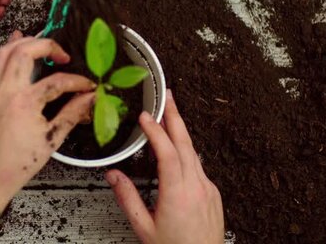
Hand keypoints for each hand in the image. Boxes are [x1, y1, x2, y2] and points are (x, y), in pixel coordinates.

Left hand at [0, 32, 94, 241]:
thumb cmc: (20, 162)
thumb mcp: (52, 139)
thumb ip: (73, 113)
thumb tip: (90, 98)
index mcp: (24, 103)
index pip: (57, 81)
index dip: (77, 82)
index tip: (88, 86)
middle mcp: (7, 91)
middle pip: (25, 51)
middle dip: (48, 45)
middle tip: (64, 55)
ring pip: (6, 52)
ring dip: (26, 42)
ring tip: (44, 44)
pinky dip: (10, 50)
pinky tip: (19, 42)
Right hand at [105, 90, 223, 243]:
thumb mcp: (144, 228)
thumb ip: (128, 199)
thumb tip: (113, 176)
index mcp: (178, 195)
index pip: (167, 154)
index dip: (156, 132)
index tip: (145, 116)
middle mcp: (196, 188)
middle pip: (185, 144)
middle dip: (175, 117)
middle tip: (168, 96)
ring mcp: (207, 189)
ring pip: (193, 152)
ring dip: (181, 131)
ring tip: (170, 115)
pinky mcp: (212, 193)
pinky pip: (198, 165)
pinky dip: (186, 151)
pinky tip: (178, 148)